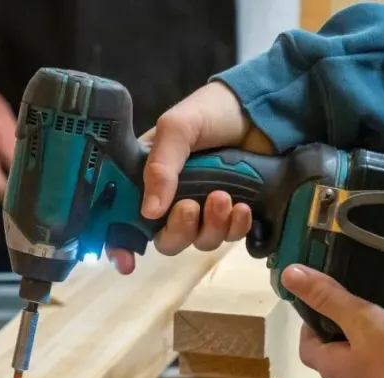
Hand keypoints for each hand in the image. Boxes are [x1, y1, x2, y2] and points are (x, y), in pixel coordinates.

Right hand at [108, 81, 274, 273]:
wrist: (262, 110)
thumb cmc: (211, 111)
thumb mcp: (178, 128)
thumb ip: (160, 166)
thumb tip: (150, 212)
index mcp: (148, 178)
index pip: (126, 218)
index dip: (121, 244)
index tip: (126, 262)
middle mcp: (172, 199)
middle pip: (166, 239)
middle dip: (178, 231)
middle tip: (190, 207)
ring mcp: (205, 209)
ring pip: (200, 240)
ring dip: (211, 226)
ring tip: (223, 197)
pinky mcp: (233, 213)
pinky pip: (230, 237)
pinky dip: (235, 227)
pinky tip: (243, 207)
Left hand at [281, 264, 383, 377]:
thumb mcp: (360, 319)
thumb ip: (327, 297)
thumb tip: (290, 274)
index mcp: (332, 368)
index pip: (307, 347)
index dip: (311, 326)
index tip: (324, 307)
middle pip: (337, 355)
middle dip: (346, 333)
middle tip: (361, 312)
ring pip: (366, 363)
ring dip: (374, 344)